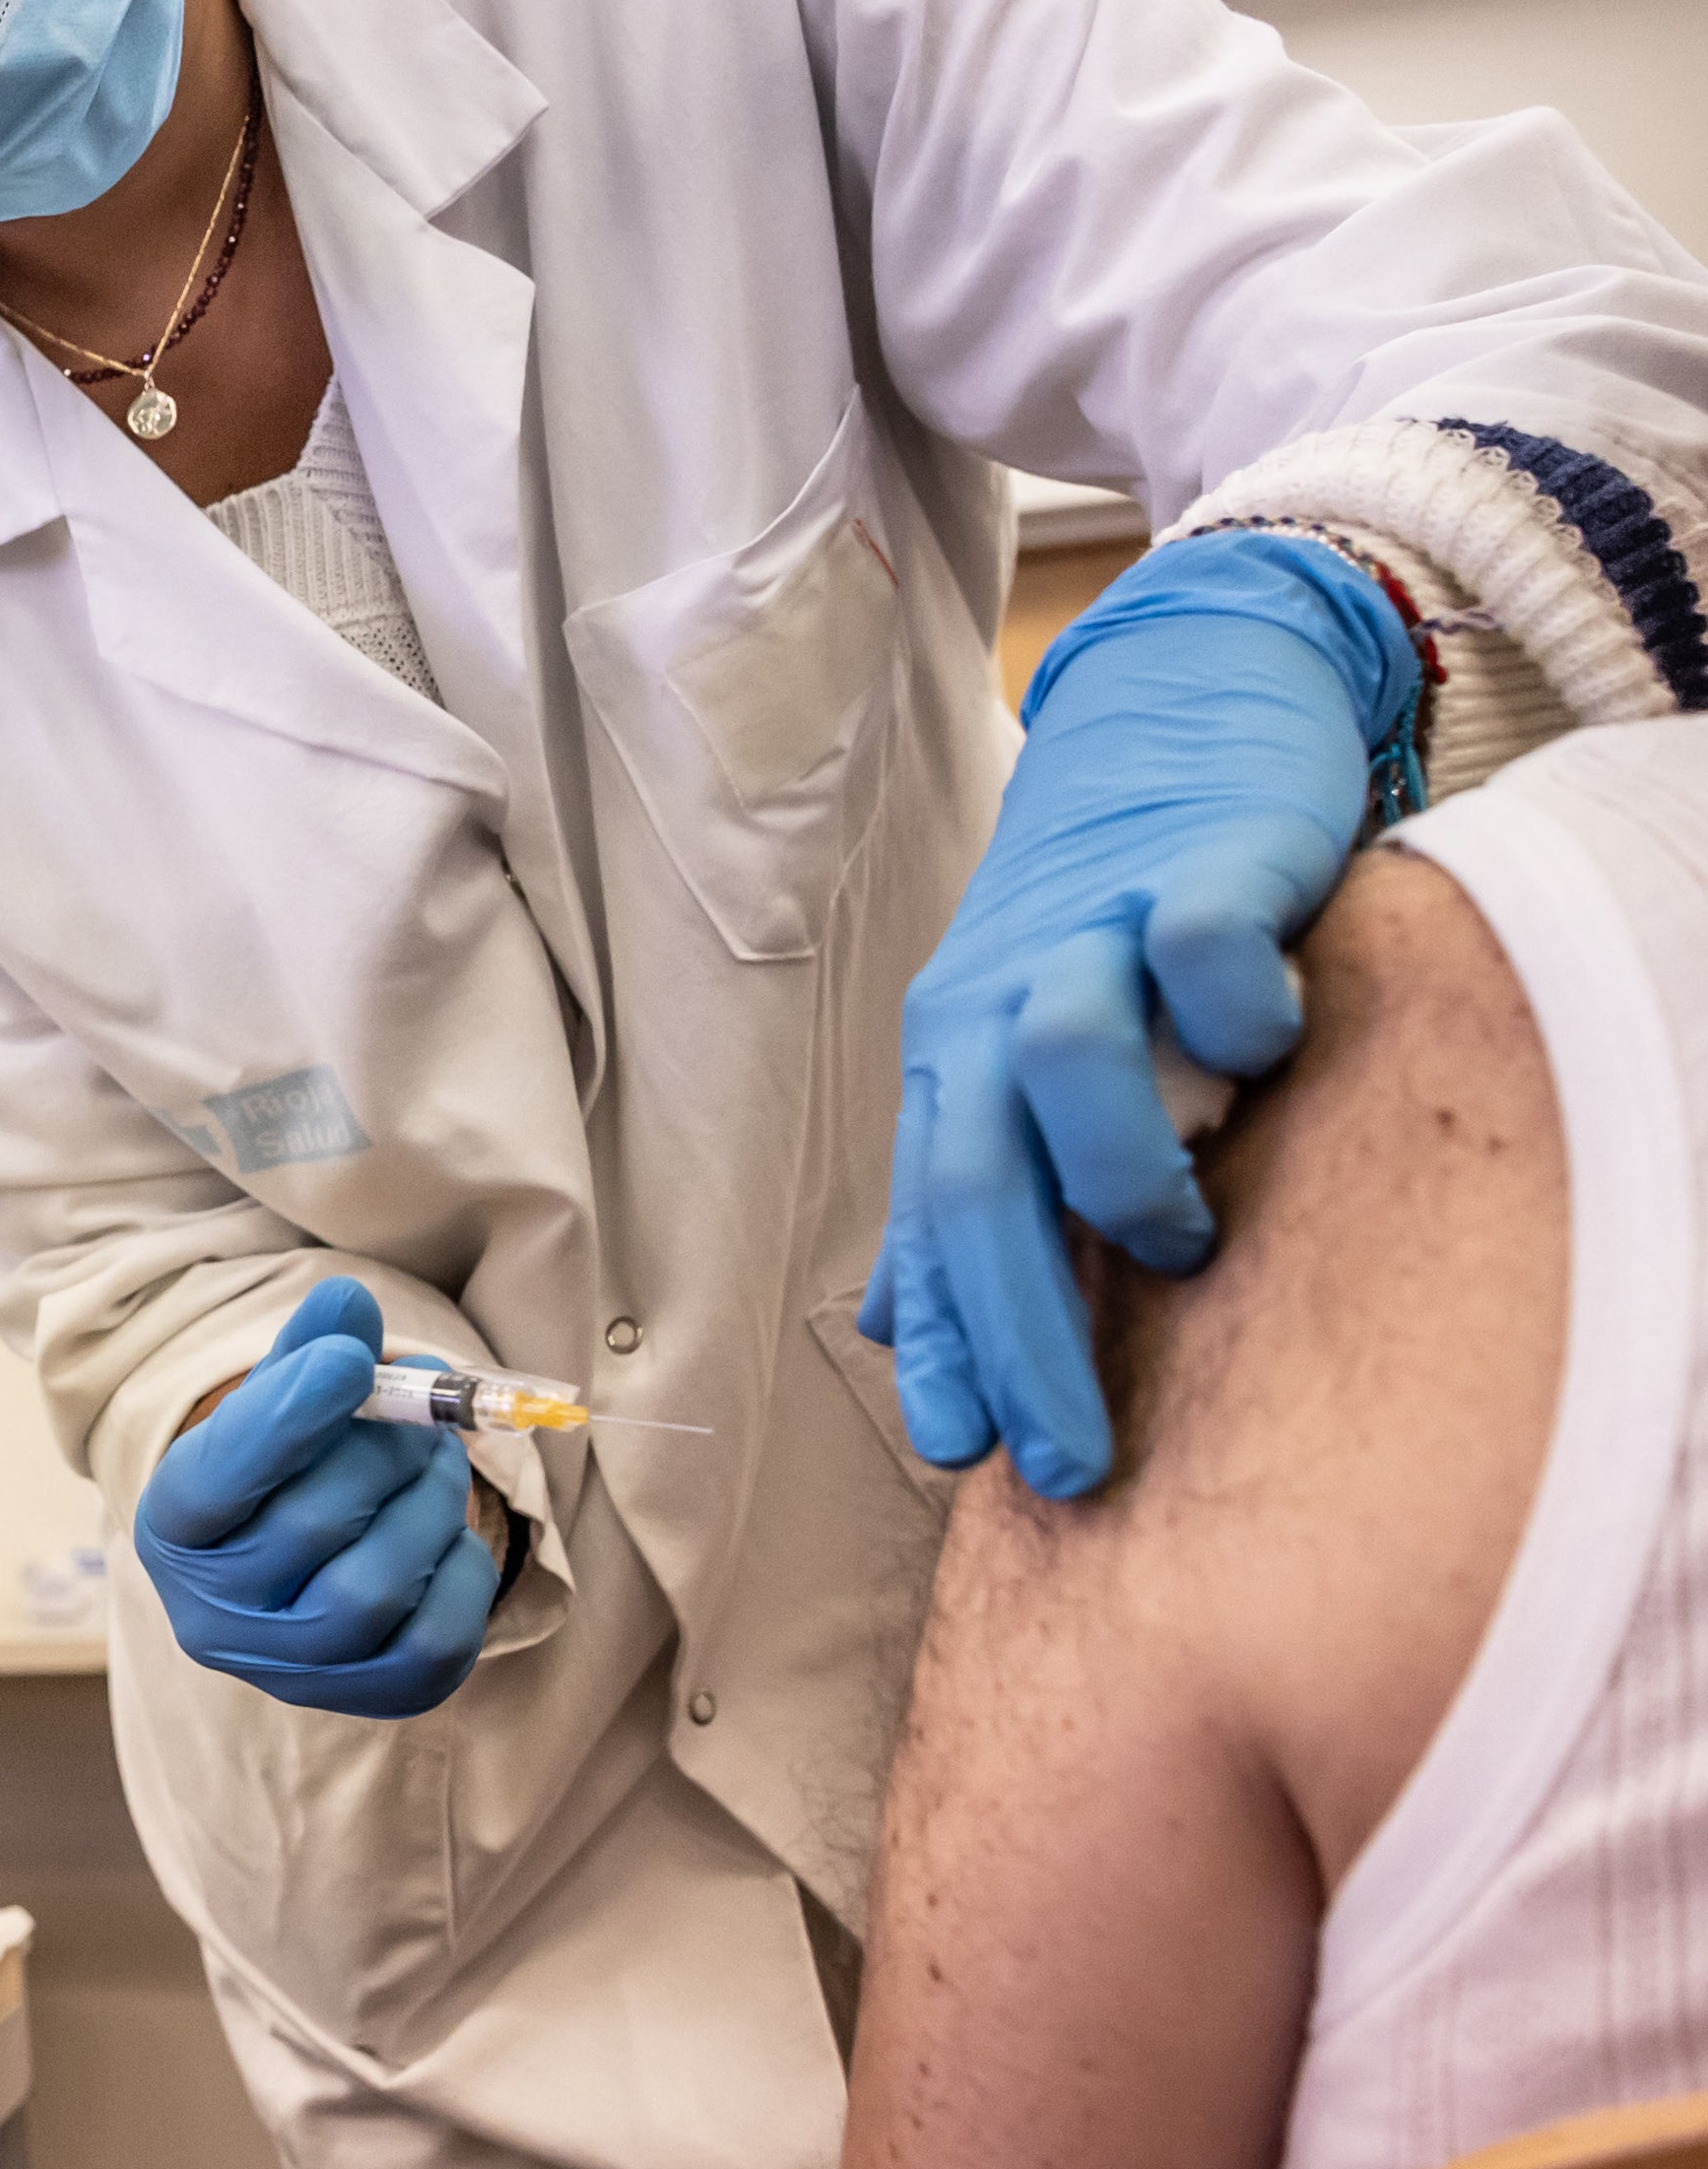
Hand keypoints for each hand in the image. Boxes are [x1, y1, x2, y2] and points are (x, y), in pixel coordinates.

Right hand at [134, 1278, 496, 1716]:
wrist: (285, 1580)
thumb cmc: (275, 1479)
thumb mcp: (272, 1409)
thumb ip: (307, 1354)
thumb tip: (348, 1301)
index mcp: (174, 1528)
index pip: (219, 1476)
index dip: (287, 1416)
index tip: (349, 1361)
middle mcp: (212, 1615)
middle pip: (311, 1524)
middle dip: (385, 1452)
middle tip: (424, 1415)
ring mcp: (289, 1671)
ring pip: (375, 1587)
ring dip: (429, 1504)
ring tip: (439, 1462)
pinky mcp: (368, 1699)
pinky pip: (435, 1643)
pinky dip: (461, 1572)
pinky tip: (446, 1534)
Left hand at [866, 532, 1413, 1497]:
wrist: (1178, 709)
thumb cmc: (1106, 913)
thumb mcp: (1013, 1047)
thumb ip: (963, 1184)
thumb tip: (896, 1329)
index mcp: (955, 1053)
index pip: (928, 1217)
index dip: (947, 1341)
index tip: (969, 1459)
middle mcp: (1003, 997)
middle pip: (976, 1170)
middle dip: (1015, 1326)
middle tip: (1073, 1454)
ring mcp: (1098, 926)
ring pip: (1063, 1057)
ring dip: (1120, 1173)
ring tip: (1180, 1245)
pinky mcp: (1201, 863)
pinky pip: (1200, 946)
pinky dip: (1235, 1012)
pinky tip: (1272, 1055)